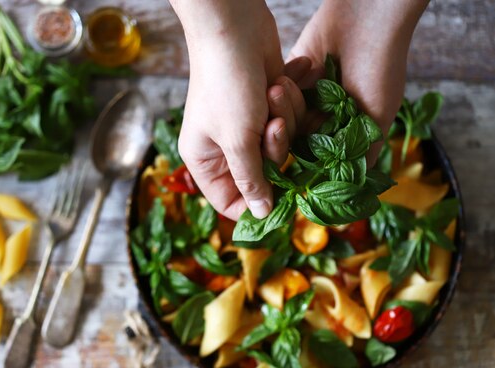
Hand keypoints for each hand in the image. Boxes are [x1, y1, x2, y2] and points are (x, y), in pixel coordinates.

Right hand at [170, 0, 285, 219]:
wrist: (234, 25)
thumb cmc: (225, 83)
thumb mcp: (236, 139)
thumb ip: (251, 179)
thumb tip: (260, 215)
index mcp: (205, 159)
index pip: (229, 201)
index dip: (254, 205)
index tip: (282, 202)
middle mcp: (224, 146)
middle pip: (262, 172)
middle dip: (274, 148)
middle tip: (271, 124)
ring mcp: (247, 124)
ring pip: (280, 145)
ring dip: (284, 118)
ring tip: (273, 91)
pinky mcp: (267, 105)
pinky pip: (288, 120)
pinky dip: (289, 102)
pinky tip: (280, 79)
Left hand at [288, 0, 428, 163]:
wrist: (368, 22)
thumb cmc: (381, 70)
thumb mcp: (377, 120)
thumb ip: (362, 154)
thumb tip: (356, 193)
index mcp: (343, 134)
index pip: (316, 160)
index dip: (301, 166)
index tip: (285, 172)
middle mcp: (323, 120)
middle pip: (294, 142)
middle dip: (283, 135)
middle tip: (278, 125)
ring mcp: (306, 99)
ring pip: (283, 118)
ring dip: (281, 109)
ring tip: (280, 91)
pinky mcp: (293, 77)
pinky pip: (279, 95)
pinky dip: (281, 91)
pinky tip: (282, 82)